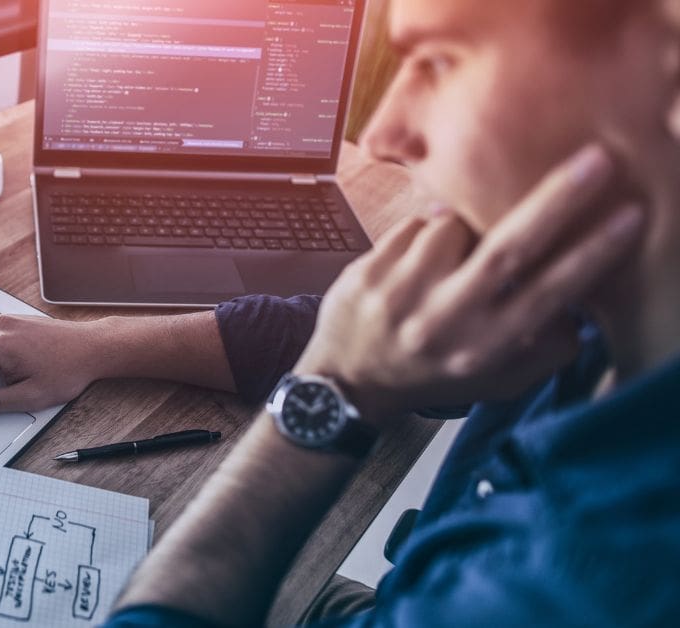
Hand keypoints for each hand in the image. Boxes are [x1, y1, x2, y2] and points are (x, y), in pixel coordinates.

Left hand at [295, 145, 644, 423]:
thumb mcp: (495, 381)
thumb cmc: (434, 374)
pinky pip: (413, 225)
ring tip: (455, 255)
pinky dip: (426, 232)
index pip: (546, 296)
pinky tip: (420, 260)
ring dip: (464, 226)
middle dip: (556, 202)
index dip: (591, 255)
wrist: (347, 379)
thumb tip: (582, 310)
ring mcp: (401, 293)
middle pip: (507, 250)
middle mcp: (443, 320)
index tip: (628, 216)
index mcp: (482, 348)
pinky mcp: (368, 269)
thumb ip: (544, 350)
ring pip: (453, 226)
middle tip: (595, 161)